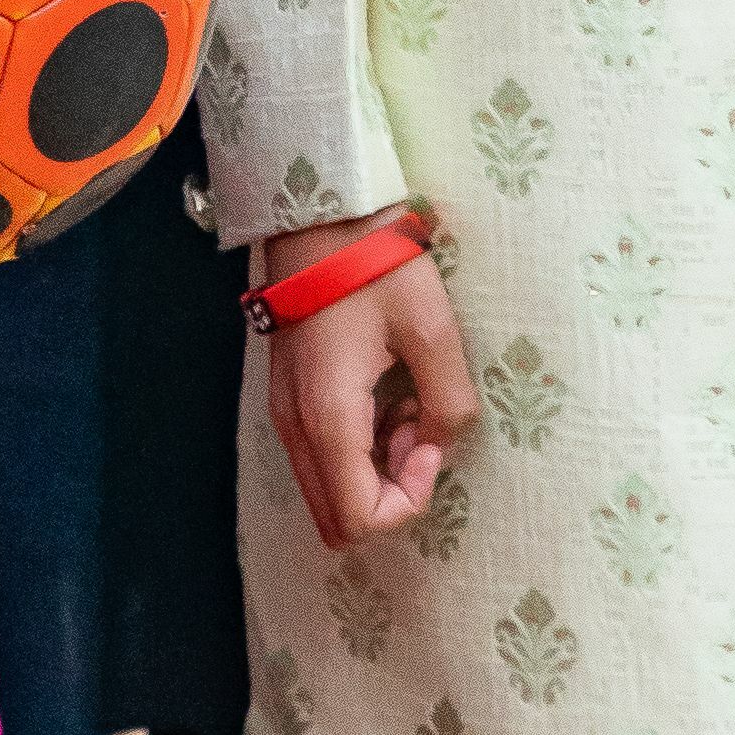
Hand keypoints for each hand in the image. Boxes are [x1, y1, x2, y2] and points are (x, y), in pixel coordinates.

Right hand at [266, 231, 481, 550]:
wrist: (318, 214)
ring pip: (329, 488)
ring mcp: (285, 414)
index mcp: (330, 419)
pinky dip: (359, 447)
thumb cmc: (375, 264)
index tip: (432, 441)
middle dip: (391, 492)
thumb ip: (449, 402)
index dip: (409, 499)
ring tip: (410, 405)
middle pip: (338, 518)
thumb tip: (439, 443)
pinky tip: (387, 393)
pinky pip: (323, 454)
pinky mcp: (288, 397)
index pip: (361, 520)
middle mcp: (296, 430)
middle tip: (422, 431)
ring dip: (376, 469)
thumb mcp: (432, 329)